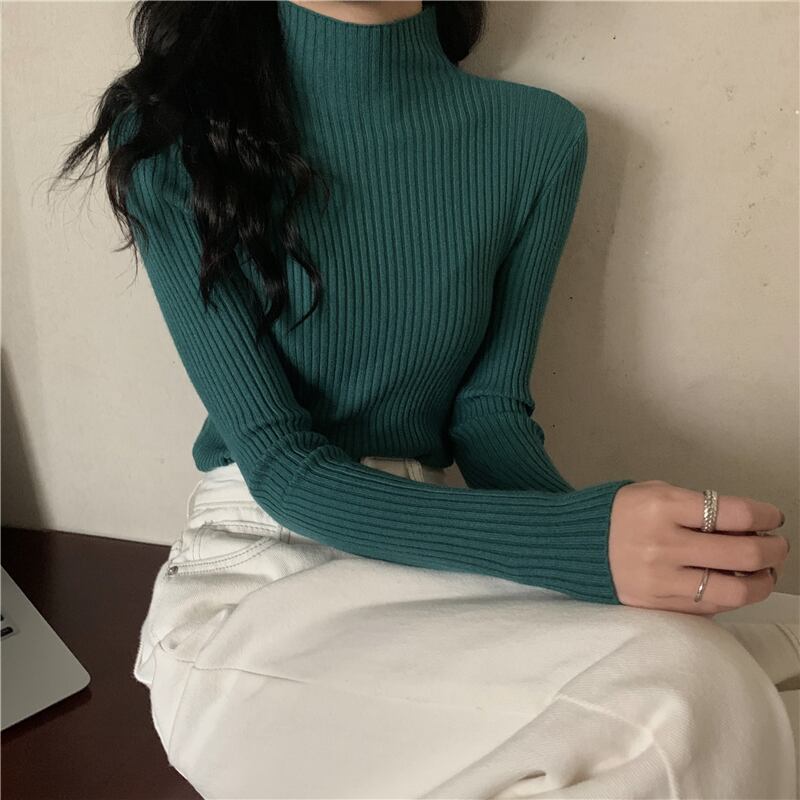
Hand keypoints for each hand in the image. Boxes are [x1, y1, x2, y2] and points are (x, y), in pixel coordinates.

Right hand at [608, 480, 789, 614]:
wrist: (576, 543)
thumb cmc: (621, 514)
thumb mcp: (656, 492)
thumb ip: (699, 507)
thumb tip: (749, 527)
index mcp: (662, 507)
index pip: (735, 513)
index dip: (767, 515)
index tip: (773, 517)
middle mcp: (662, 545)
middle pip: (744, 554)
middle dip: (774, 549)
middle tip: (777, 545)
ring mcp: (660, 580)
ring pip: (735, 591)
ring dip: (761, 581)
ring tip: (762, 571)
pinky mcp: (657, 605)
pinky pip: (711, 607)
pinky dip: (730, 595)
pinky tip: (731, 582)